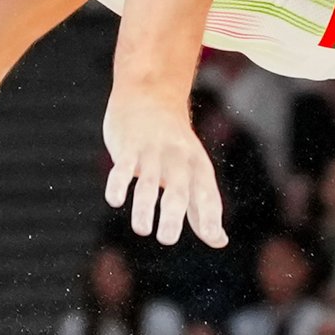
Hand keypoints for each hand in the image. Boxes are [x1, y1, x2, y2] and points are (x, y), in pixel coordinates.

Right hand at [102, 93, 226, 247]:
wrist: (150, 94)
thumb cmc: (174, 144)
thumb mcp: (194, 170)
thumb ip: (202, 207)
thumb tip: (219, 241)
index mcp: (198, 167)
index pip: (207, 194)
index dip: (211, 217)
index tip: (215, 238)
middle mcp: (177, 160)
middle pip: (178, 190)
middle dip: (173, 215)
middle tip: (167, 240)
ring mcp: (152, 152)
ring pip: (148, 182)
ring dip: (144, 207)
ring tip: (142, 229)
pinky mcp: (128, 146)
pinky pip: (122, 167)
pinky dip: (118, 183)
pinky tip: (115, 200)